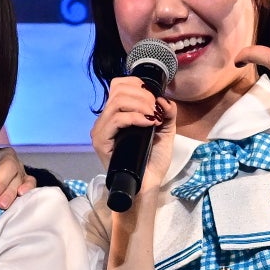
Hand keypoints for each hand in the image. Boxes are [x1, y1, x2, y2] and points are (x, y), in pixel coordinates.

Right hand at [90, 75, 174, 195]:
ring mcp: (101, 130)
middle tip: (156, 111)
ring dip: (141, 105)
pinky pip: (116, 120)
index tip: (154, 98)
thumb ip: (167, 112)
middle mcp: (106, 119)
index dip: (138, 85)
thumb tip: (163, 98)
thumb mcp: (165, 130)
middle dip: (143, 95)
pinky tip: (148, 124)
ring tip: (153, 118)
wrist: (147, 184)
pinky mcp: (101, 142)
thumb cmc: (152, 160)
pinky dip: (135, 117)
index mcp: (117, 114)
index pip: (119, 85)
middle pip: (118, 89)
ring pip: (117, 102)